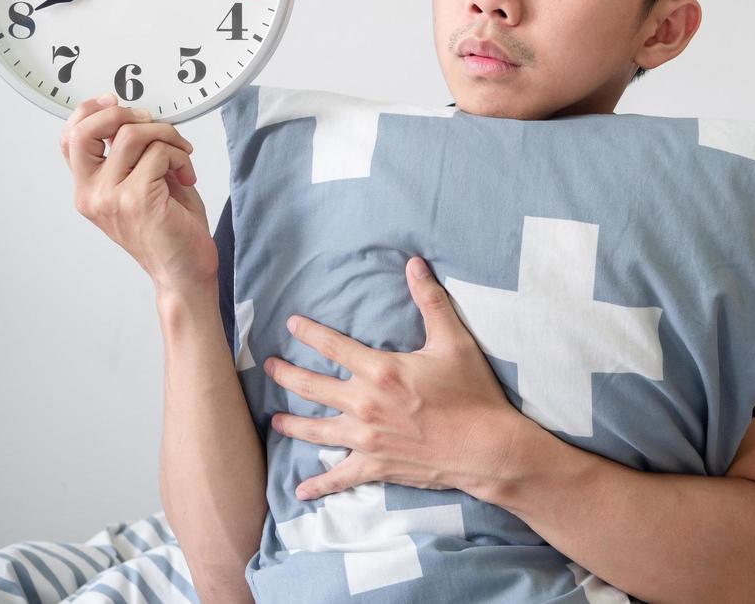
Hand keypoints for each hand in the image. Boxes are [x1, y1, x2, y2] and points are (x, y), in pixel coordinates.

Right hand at [60, 93, 216, 297]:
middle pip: (86, 129)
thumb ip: (131, 156)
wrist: (184, 273)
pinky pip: (159, 153)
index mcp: (87, 190)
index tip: (116, 102)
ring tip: (181, 156)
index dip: (90, 111)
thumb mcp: (141, 186)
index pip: (69, 139)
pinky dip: (180, 156)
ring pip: (131, 135)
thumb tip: (138, 118)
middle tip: (153, 124)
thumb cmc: (169, 229)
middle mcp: (91, 194)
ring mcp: (111, 197)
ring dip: (166, 136)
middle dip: (123, 113)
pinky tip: (187, 177)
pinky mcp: (137, 199)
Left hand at [263, 256, 523, 501]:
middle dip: (286, 374)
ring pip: (316, 430)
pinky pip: (340, 477)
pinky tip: (300, 491)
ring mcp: (366, 439)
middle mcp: (365, 404)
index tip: (290, 324)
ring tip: (274, 419)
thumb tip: (414, 263)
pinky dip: (319, 486)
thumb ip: (430, 300)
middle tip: (268, 366)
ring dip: (291, 424)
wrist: (486, 447)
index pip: (332, 346)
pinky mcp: (375, 466)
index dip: (308, 333)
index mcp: (380, 370)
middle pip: (312, 387)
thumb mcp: (453, 340)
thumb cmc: (471, 393)